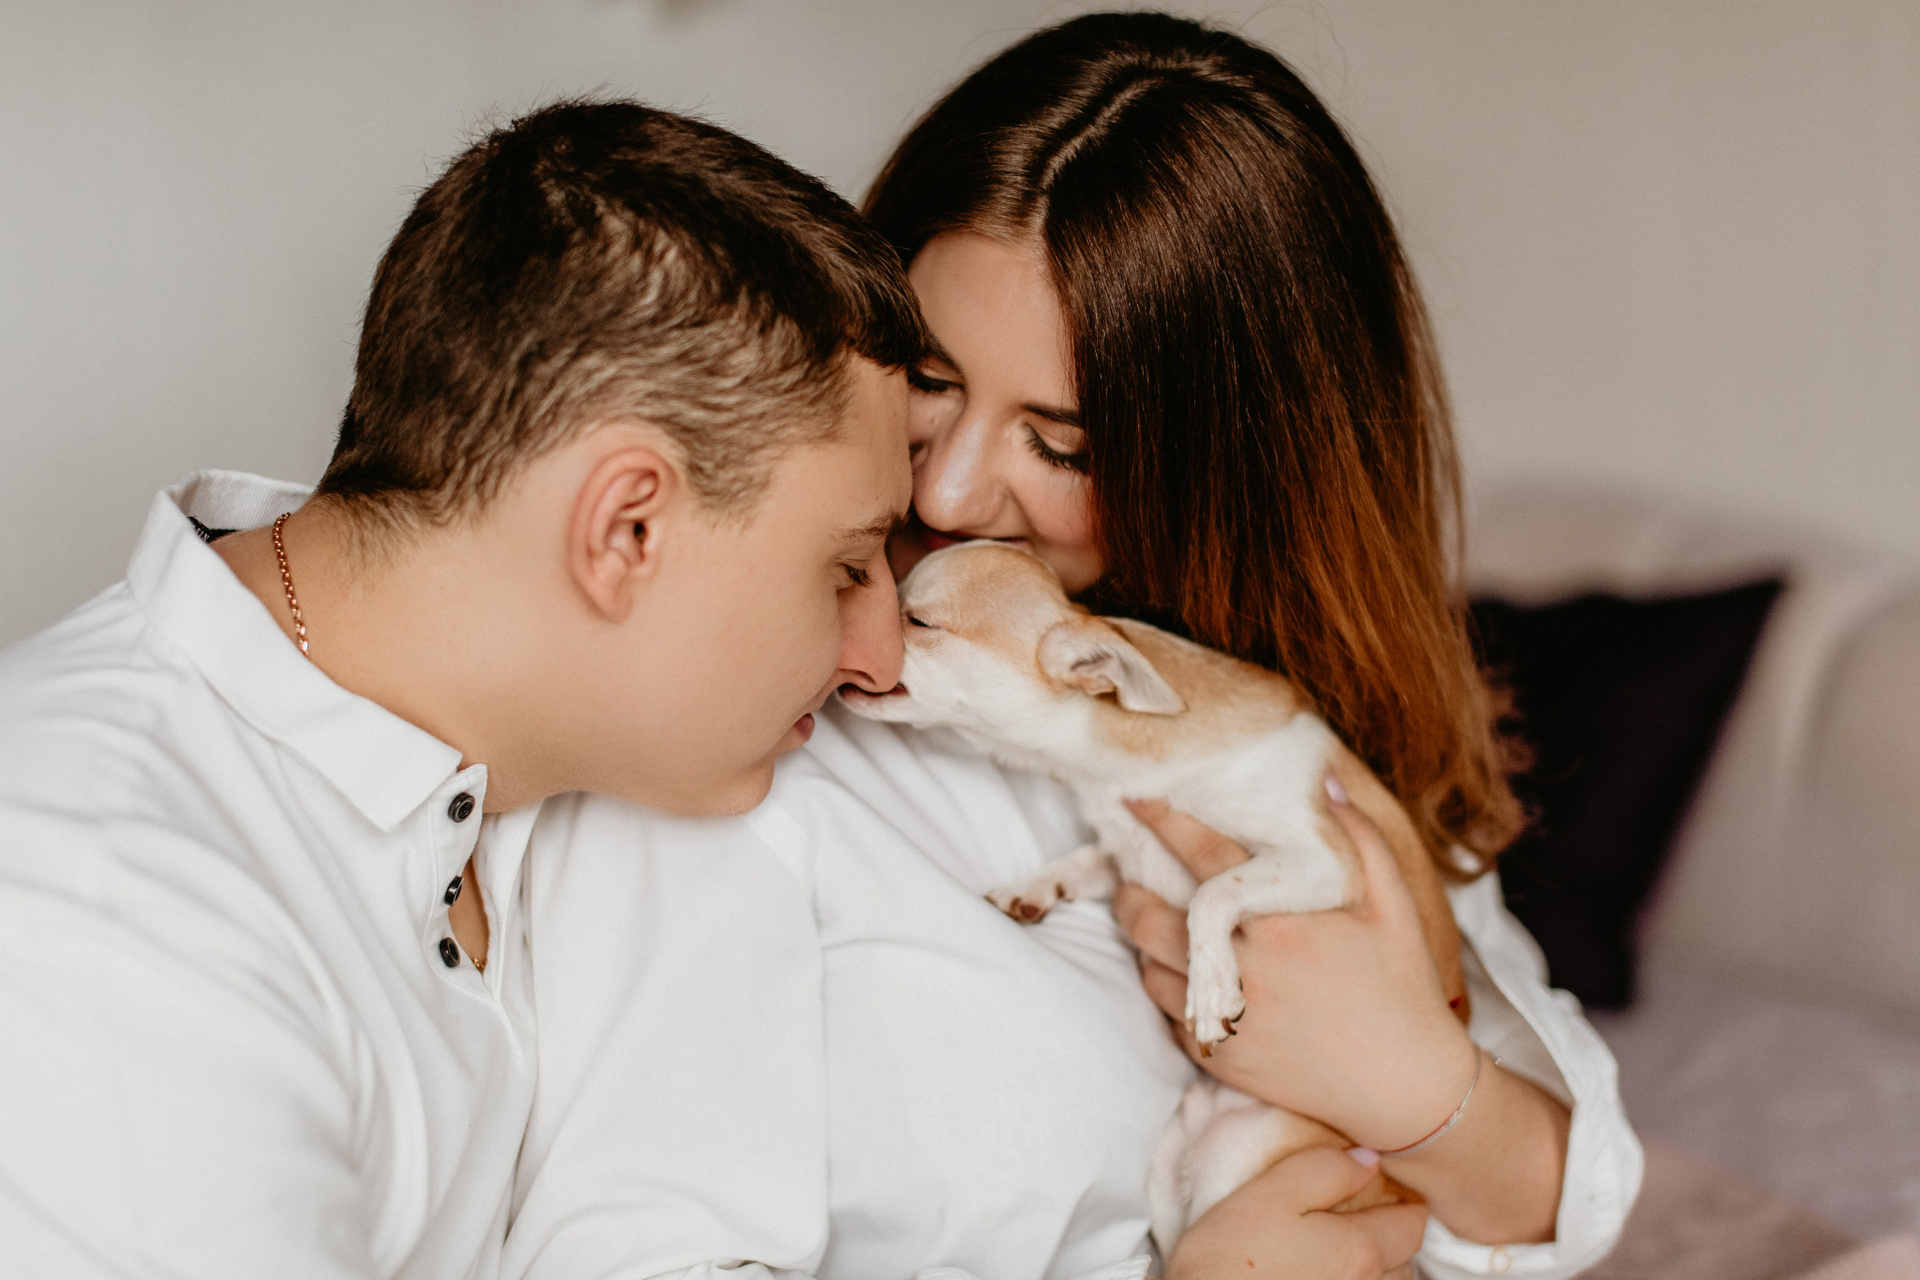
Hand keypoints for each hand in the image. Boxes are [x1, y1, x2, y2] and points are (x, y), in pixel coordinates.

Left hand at [1119, 785, 1570, 1245]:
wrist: (1407, 1088)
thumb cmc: (1403, 989)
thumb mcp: (1394, 906)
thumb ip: (1361, 838)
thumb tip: (1328, 783)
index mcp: (1281, 921)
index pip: (1201, 856)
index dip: (1162, 821)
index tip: (1134, 801)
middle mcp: (1245, 968)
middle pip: (1148, 919)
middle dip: (1129, 893)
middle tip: (1129, 880)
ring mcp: (1228, 1017)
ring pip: (1149, 970)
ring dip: (1146, 945)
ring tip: (1156, 928)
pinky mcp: (1221, 1059)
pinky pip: (1168, 1017)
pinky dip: (1169, 993)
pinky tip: (1186, 979)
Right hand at [1166, 1146, 1426, 1279]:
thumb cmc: (1227, 1260)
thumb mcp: (1269, 1195)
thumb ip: (1324, 1169)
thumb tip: (1369, 1160)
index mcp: (1361, 1249)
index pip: (1413, 1221)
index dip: (1401, 1199)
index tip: (1377, 1189)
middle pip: (1404, 1259)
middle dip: (1388, 1236)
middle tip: (1352, 1219)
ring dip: (1374, 1270)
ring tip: (1334, 1253)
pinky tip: (1320, 1277)